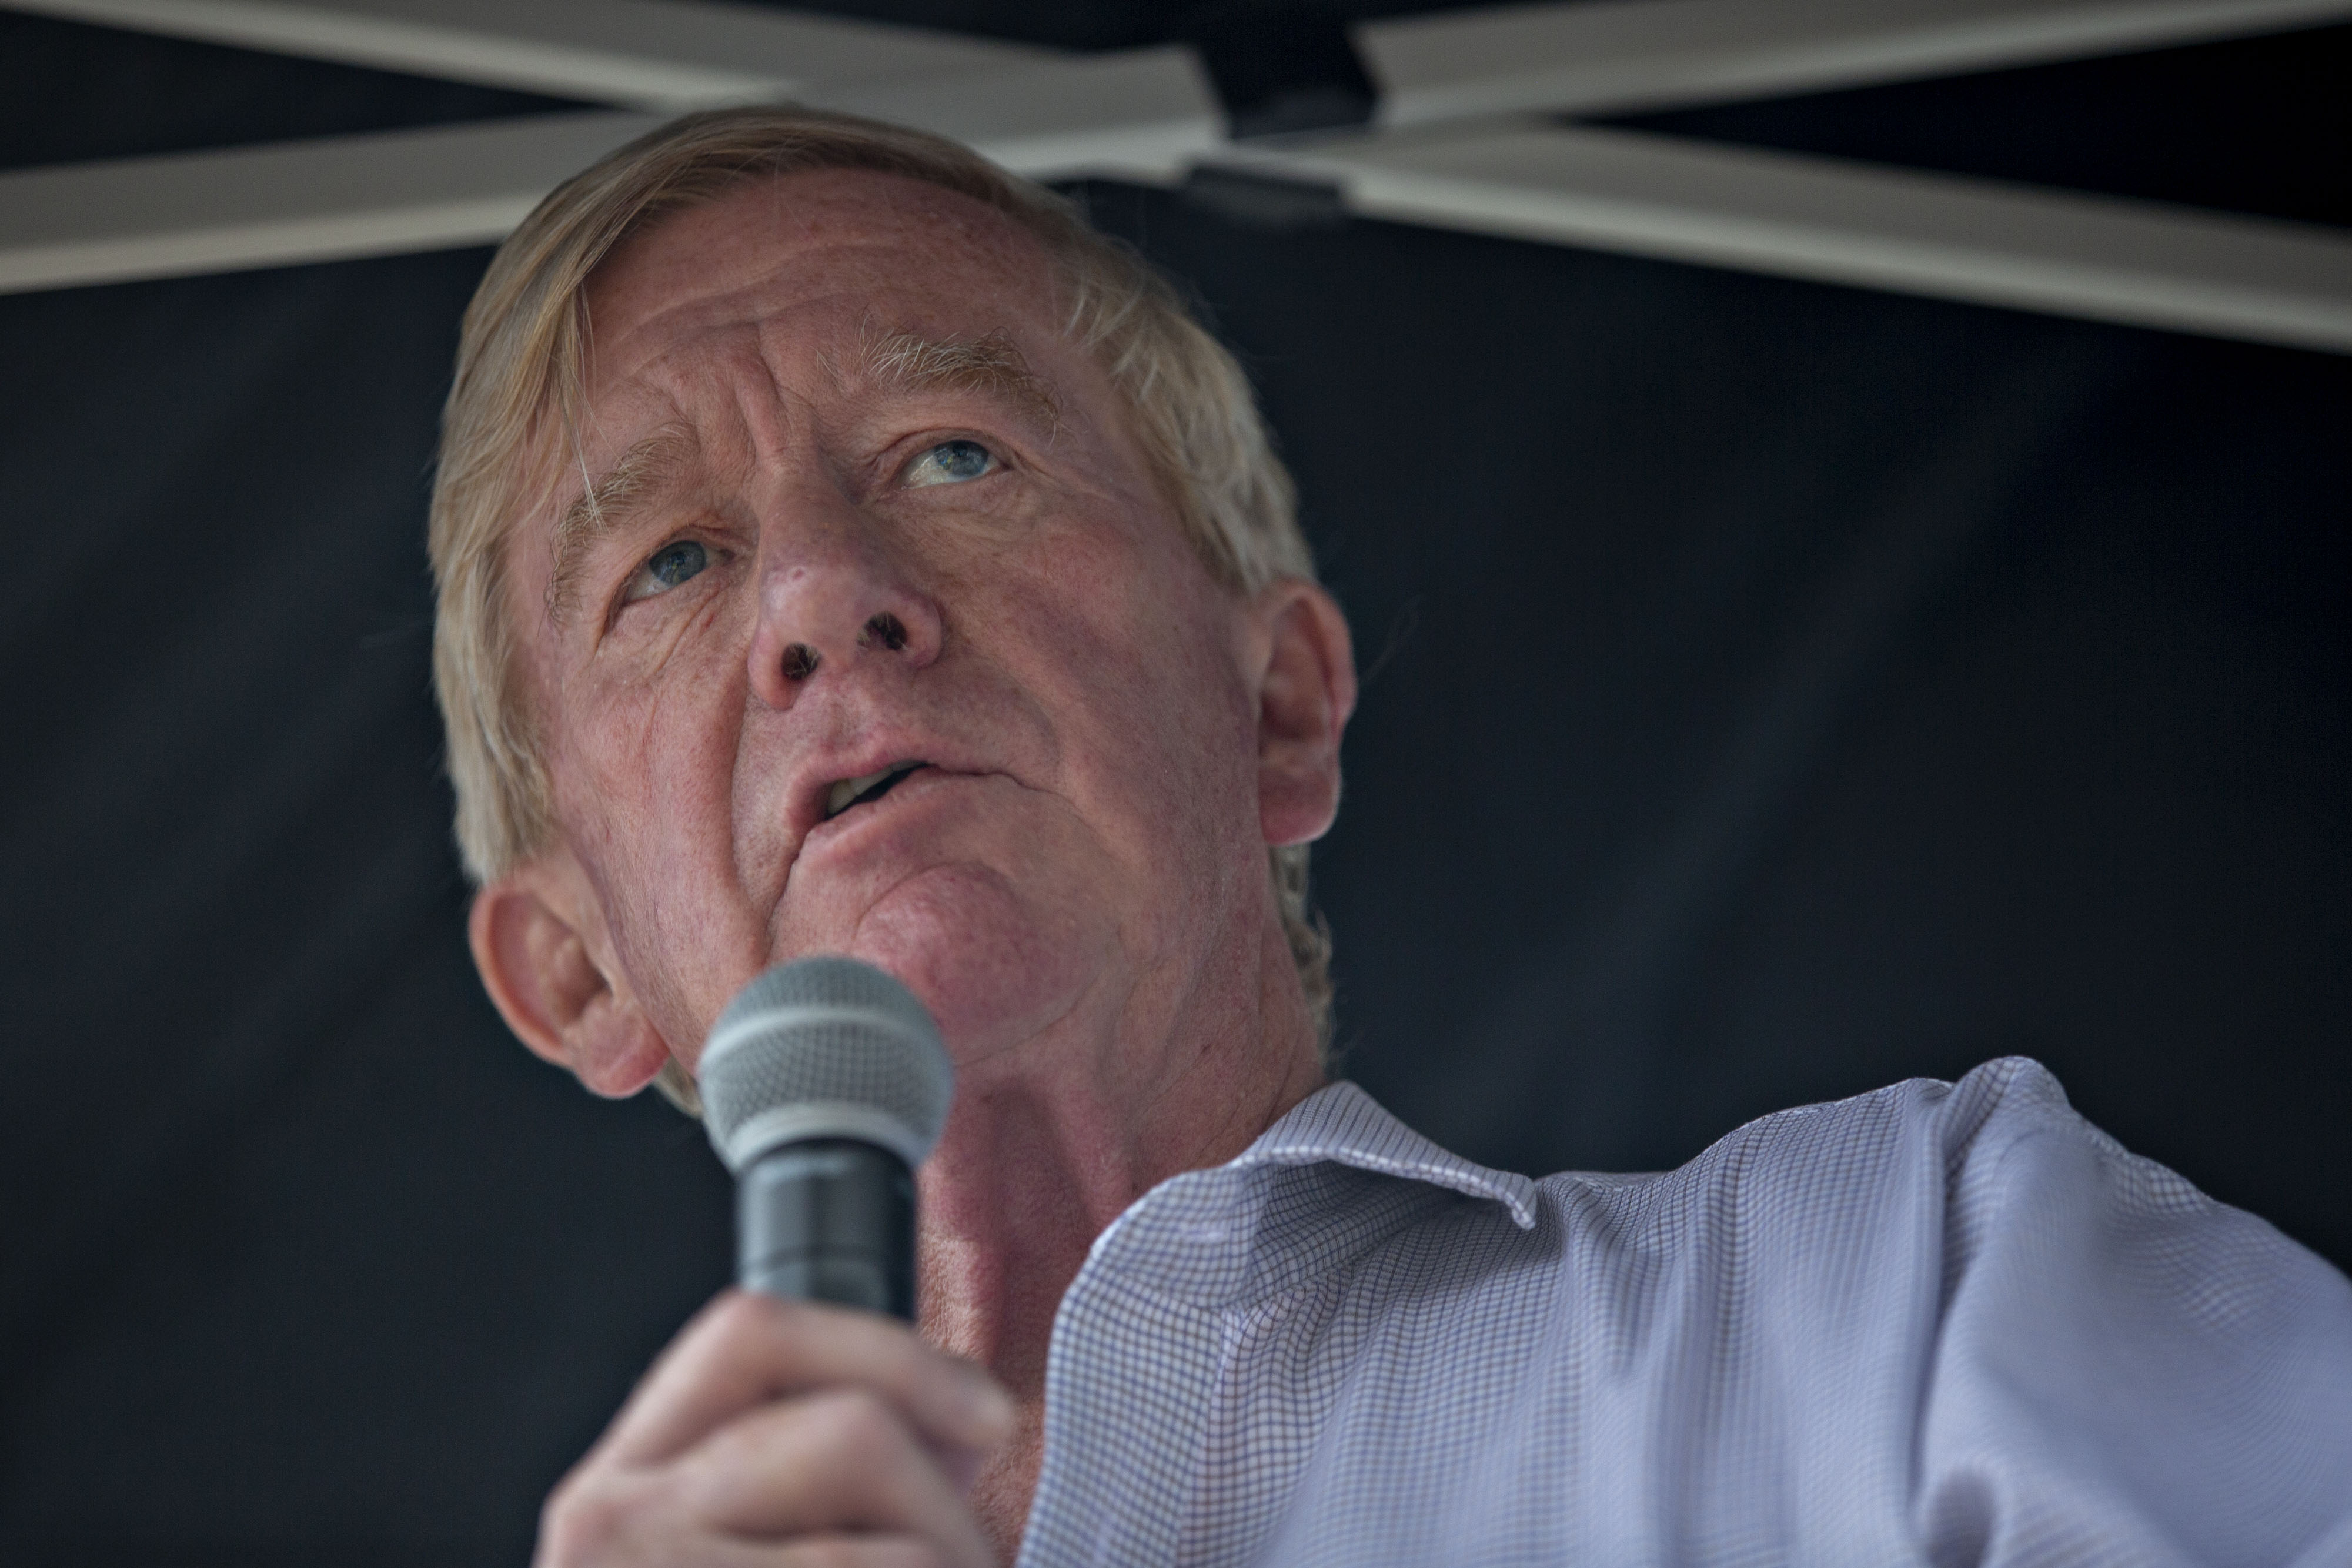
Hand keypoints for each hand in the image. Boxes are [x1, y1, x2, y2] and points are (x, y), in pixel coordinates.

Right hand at [536, 1290, 1016, 1566]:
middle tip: (980, 1564)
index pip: (749, 1332)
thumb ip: (815, 1477)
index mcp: (620, 1485)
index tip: (988, 1413)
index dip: (890, 1351)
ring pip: (888, 1549)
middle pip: (847, 1434)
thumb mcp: (734, 1552)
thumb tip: (966, 1426)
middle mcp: (608, 1523)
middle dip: (951, 1509)